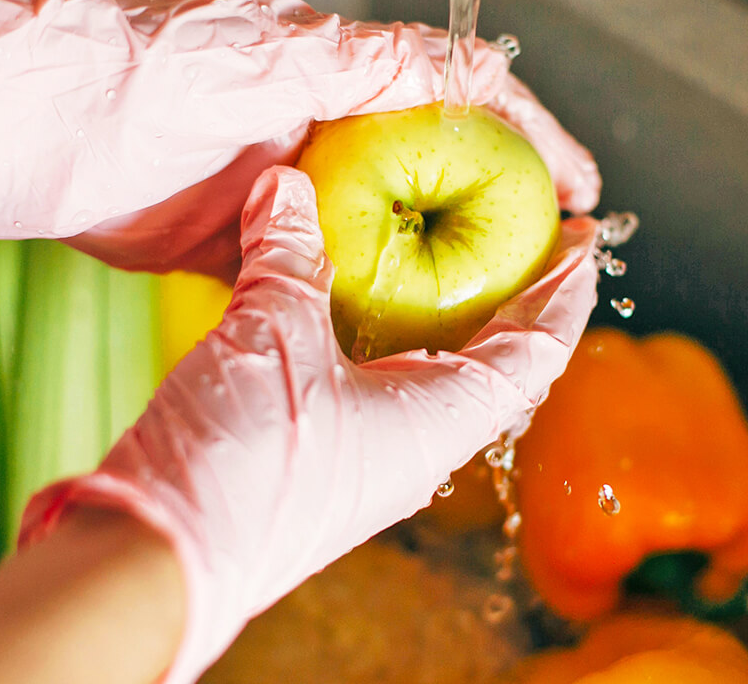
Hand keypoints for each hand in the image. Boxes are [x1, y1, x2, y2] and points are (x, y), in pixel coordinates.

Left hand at [0, 0, 599, 274]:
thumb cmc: (130, 65)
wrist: (13, 126)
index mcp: (328, 71)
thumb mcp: (259, 52)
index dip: (527, 135)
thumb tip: (461, 68)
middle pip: (423, 171)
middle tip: (543, 262)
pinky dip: (345, 303)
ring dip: (421, 270)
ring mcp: (272, 190)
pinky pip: (309, 276)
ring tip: (478, 315)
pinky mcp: (231, 243)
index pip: (454, 94)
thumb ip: (361, 60)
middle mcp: (310, 127)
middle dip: (487, 215)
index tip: (581, 184)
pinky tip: (381, 337)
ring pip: (372, 234)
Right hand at [18, 165, 599, 683]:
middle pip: (495, 366)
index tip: (586, 237)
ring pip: (432, 378)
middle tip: (520, 236)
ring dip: (446, 319)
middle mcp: (417, 446)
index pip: (537, 351)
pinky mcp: (320, 459)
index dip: (566, 291)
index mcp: (438, 422)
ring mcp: (369, 457)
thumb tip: (287, 187)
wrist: (161, 560)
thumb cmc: (240, 464)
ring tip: (442, 259)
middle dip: (514, 300)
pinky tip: (353, 303)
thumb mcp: (271, 336)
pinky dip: (381, 338)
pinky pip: (375, 387)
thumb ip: (287, 255)